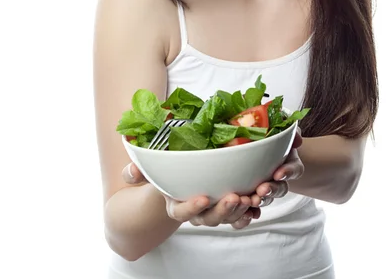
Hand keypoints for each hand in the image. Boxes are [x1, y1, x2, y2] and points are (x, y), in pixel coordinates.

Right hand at [122, 163, 260, 229]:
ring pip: (227, 217)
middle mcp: (196, 212)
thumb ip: (138, 171)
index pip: (180, 211)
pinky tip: (258, 205)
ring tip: (251, 197)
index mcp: (175, 204)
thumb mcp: (151, 170)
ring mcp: (213, 211)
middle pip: (209, 218)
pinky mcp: (228, 206)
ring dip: (240, 210)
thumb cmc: (165, 173)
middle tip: (234, 197)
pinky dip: (250, 212)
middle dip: (222, 210)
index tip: (202, 197)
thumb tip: (129, 170)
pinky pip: (240, 215)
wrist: (180, 180)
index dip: (191, 207)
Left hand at [253, 127, 303, 204]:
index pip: (294, 169)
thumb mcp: (279, 129)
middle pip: (281, 189)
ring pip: (267, 199)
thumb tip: (297, 138)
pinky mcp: (251, 196)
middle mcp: (279, 179)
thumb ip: (289, 131)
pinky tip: (243, 209)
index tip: (279, 173)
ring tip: (251, 199)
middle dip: (272, 190)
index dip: (288, 172)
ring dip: (260, 201)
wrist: (252, 146)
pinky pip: (252, 208)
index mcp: (288, 163)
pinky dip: (250, 211)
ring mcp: (265, 189)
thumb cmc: (267, 136)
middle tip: (262, 190)